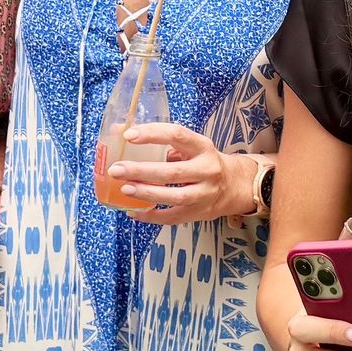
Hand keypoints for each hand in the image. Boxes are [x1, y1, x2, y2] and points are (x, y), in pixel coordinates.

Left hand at [103, 124, 254, 222]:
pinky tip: (133, 211)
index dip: (152, 134)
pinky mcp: (199, 213)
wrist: (235, 186)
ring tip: (124, 189)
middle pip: (173, 172)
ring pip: (174, 197)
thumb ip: (162, 141)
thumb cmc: (204, 162)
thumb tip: (120, 132)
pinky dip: (151, 216)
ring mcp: (204, 194)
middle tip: (117, 169)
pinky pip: (172, 217)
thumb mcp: (191, 146)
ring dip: (147, 193)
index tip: (129, 135)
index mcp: (203, 147)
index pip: (177, 135)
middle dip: (141, 171)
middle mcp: (207, 170)